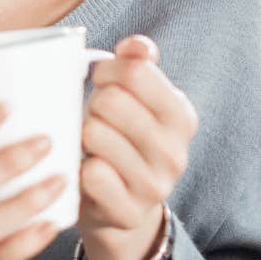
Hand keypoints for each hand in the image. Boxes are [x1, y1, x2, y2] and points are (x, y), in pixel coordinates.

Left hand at [78, 35, 198, 259]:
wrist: (122, 207)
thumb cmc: (122, 138)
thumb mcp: (139, 99)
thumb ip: (138, 64)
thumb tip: (135, 46)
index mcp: (182, 116)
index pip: (136, 71)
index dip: (107, 71)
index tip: (100, 83)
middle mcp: (175, 152)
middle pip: (111, 101)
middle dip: (91, 103)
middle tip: (93, 118)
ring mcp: (155, 186)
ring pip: (95, 134)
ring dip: (81, 135)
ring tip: (89, 145)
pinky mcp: (128, 213)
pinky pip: (92, 175)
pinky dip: (79, 168)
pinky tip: (84, 170)